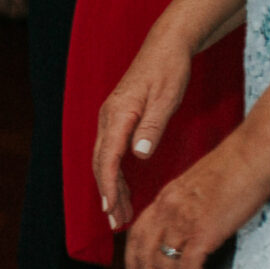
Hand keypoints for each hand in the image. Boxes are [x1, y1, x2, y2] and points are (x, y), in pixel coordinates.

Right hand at [94, 30, 196, 229]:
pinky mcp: (118, 120)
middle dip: (107, 195)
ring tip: (119, 215)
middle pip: (101, 164)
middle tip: (116, 223)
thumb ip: (152, 127)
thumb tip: (139, 154)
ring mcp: (111, 119)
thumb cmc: (169, 69)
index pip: (107, 158)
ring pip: (104, 161)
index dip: (108, 186)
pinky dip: (116, 175)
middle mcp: (108, 118)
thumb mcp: (167, 97)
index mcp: (118, 114)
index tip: (110, 210)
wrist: (166, 45)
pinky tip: (123, 191)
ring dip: (111, 188)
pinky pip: (111, 153)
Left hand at [122, 142, 269, 268]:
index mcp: (165, 198)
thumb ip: (190, 205)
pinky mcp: (201, 233)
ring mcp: (181, 222)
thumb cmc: (238, 165)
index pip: (137, 235)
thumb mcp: (200, 184)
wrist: (253, 154)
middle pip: (145, 257)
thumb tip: (196, 223)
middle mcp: (166, 211)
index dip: (133, 260)